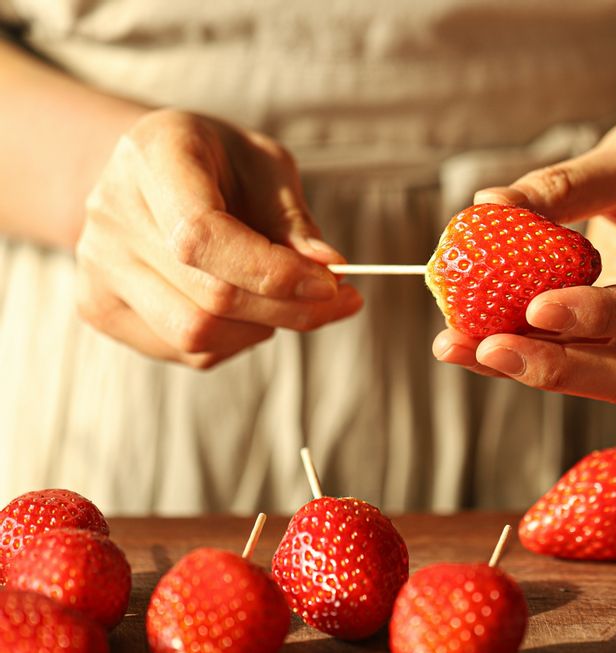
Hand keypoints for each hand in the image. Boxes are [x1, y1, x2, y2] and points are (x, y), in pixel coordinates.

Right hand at [75, 109, 361, 367]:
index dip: (272, 271)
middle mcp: (110, 215)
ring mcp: (97, 267)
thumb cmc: (218, 166)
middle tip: (337, 301)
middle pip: (210, 297)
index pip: (203, 235)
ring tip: (284, 300)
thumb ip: (293, 220)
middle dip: (290, 309)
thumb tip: (328, 269)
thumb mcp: (266, 167)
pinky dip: (234, 341)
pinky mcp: (100, 308)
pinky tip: (247, 311)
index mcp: (152, 158)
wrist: (150, 176)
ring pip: (197, 335)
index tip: (332, 283)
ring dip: (262, 329)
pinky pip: (185, 351)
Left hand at [432, 102, 615, 402]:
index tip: (533, 307)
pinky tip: (475, 339)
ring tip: (458, 346)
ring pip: (598, 375)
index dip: (598, 315)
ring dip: (527, 367)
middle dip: (553, 367)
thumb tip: (489, 205)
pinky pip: (580, 358)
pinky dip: (529, 352)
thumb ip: (567, 184)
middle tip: (484, 349)